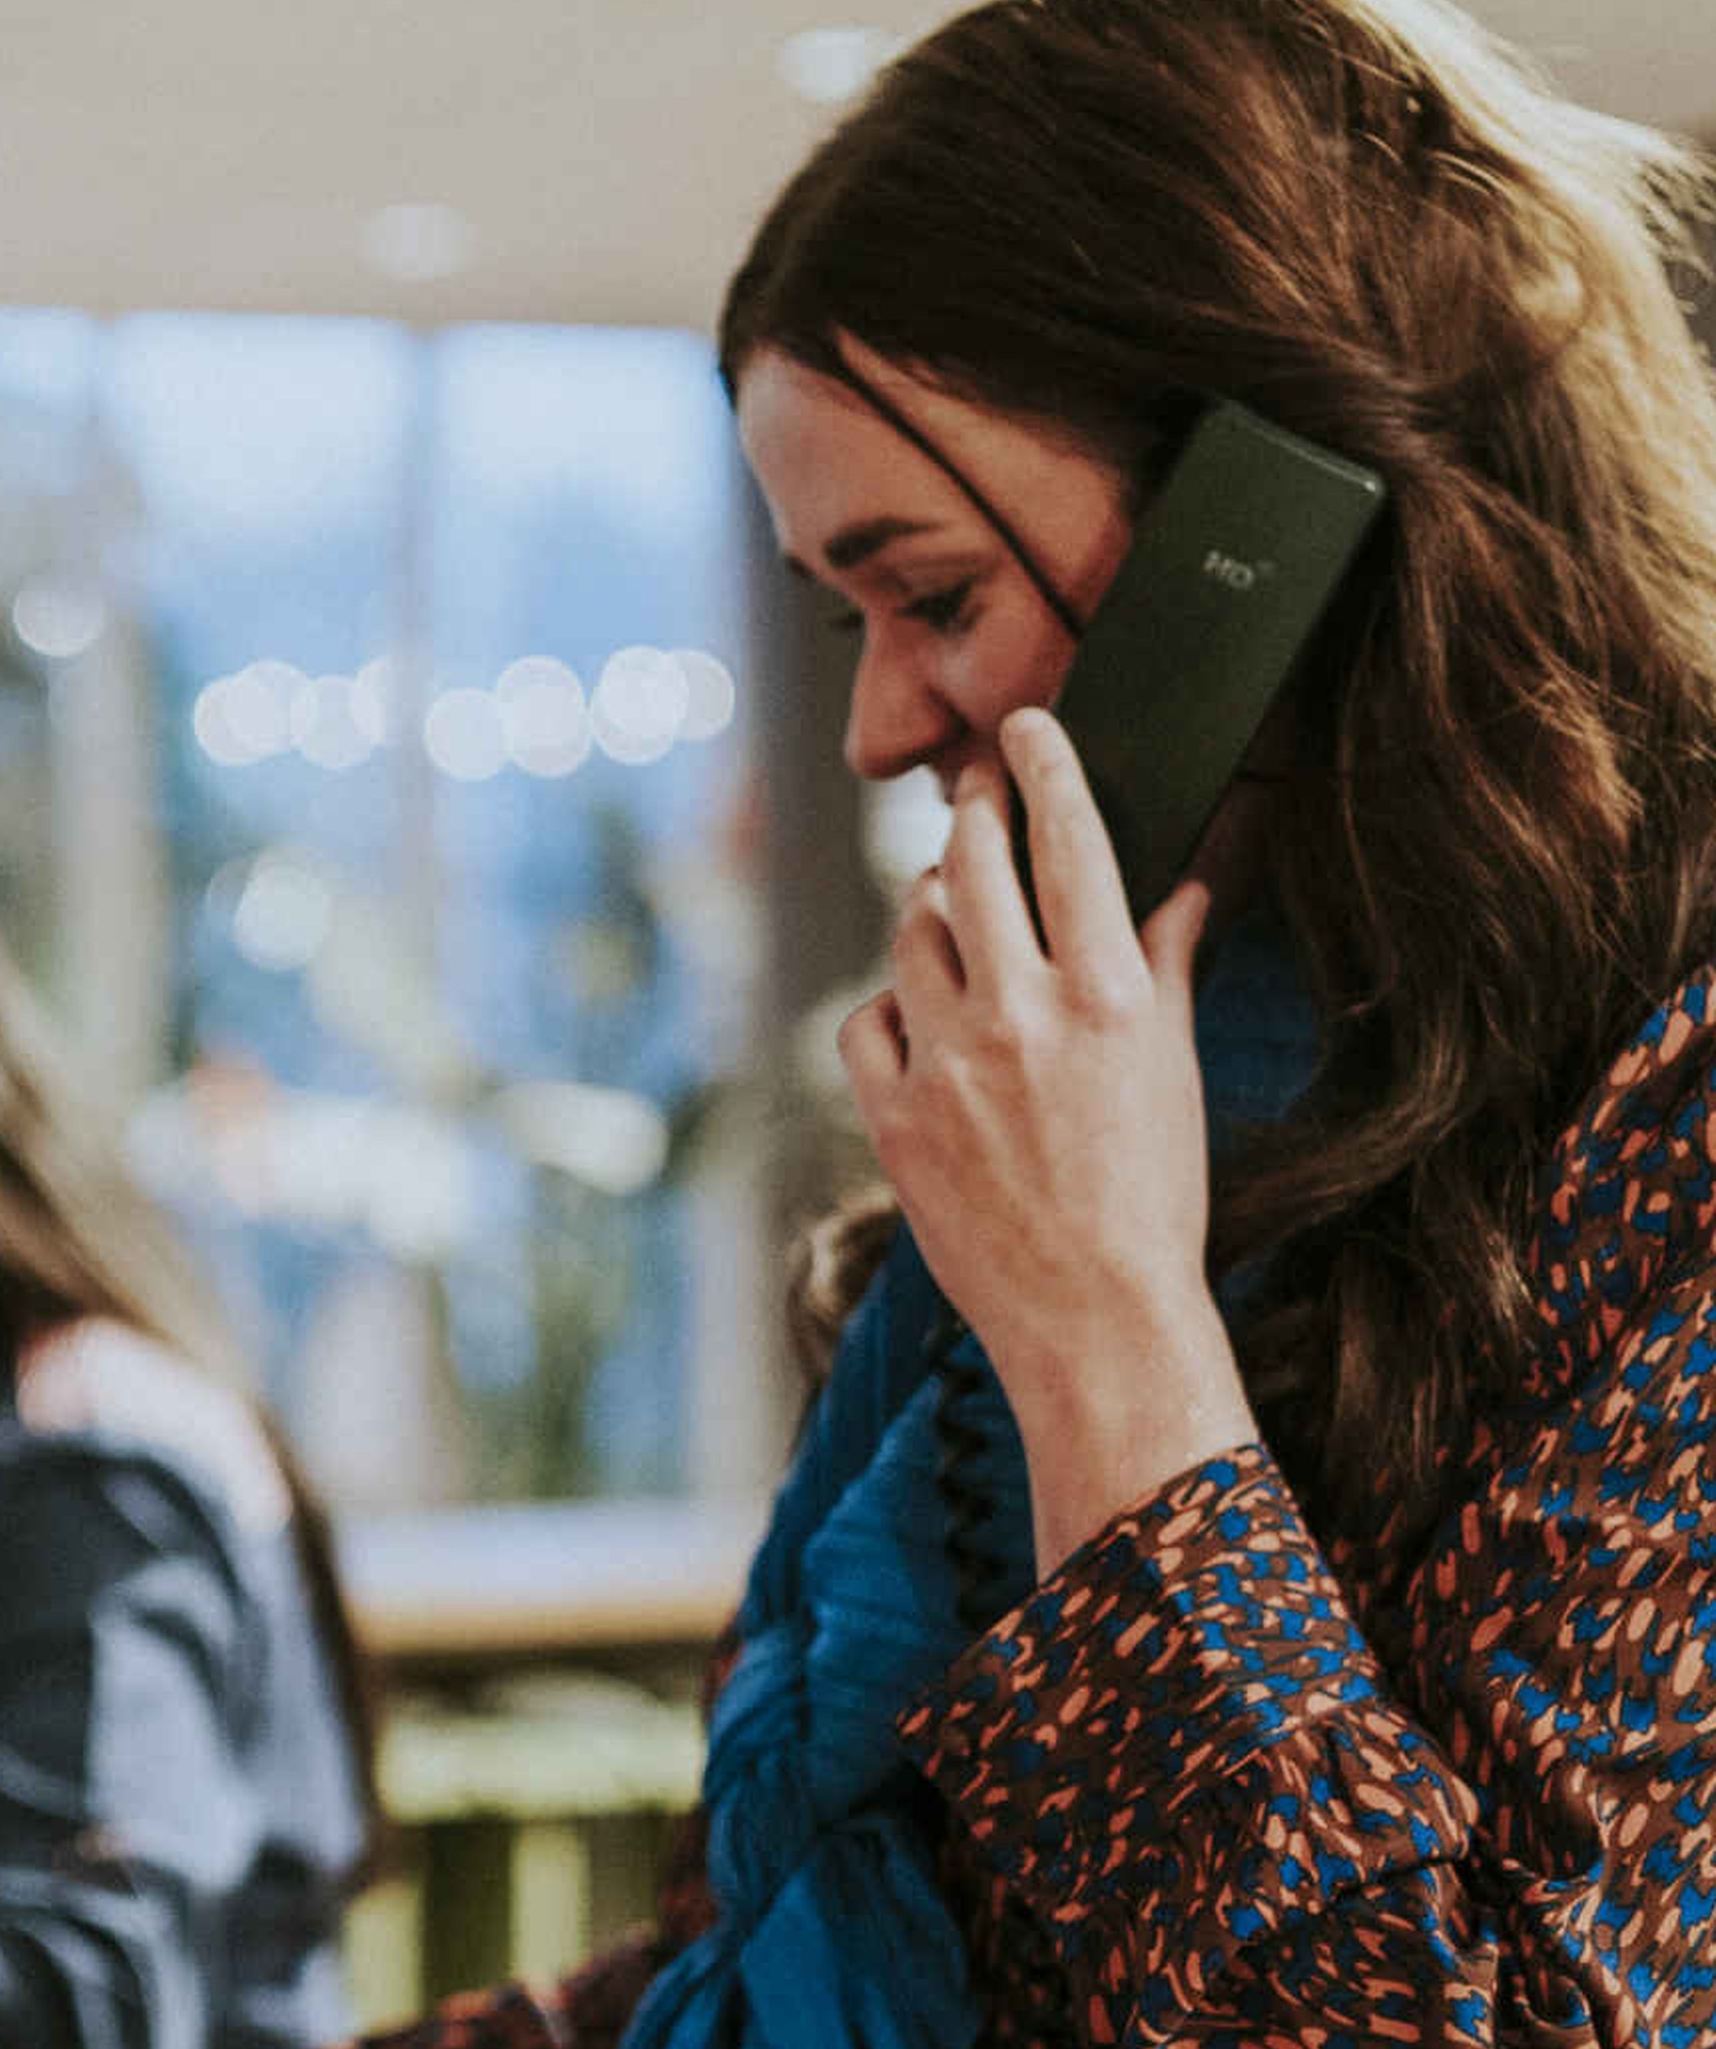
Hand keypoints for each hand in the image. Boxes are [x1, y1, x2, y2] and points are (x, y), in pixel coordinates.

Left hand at [840, 709, 1255, 1568]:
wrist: (1096, 1319)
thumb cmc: (1155, 1198)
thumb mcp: (1174, 1068)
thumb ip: (1164, 963)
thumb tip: (1180, 882)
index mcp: (1110, 994)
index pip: (1070, 842)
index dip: (1043, 767)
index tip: (1023, 729)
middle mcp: (1023, 1014)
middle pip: (973, 864)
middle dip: (973, 814)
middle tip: (976, 794)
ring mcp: (949, 1063)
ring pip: (912, 934)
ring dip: (931, 907)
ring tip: (955, 906)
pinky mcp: (894, 1115)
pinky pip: (868, 1019)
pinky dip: (891, 1004)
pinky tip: (918, 1012)